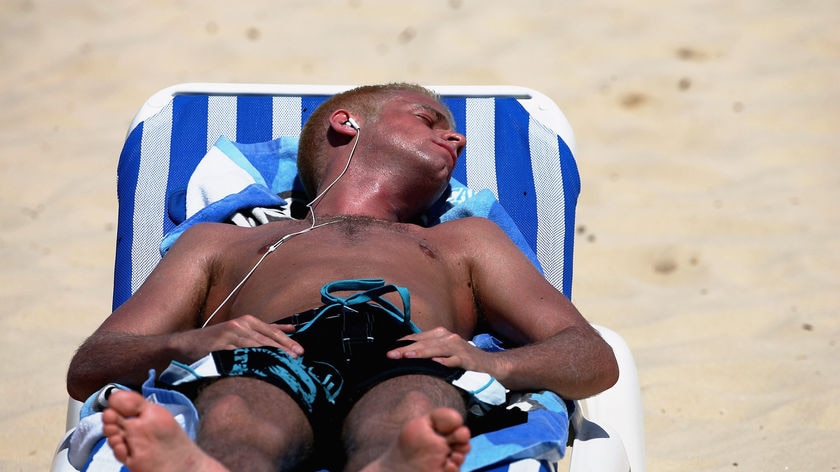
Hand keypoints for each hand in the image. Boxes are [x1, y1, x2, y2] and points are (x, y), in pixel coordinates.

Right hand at [172, 315, 303, 361]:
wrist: (185, 345)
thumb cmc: (216, 340)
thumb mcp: (240, 330)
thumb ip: (264, 330)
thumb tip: (291, 330)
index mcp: (247, 320)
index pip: (272, 331)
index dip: (287, 342)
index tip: (301, 352)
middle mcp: (239, 325)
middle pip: (266, 339)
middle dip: (283, 350)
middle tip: (297, 360)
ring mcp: (229, 335)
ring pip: (255, 348)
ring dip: (271, 357)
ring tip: (284, 366)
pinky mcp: (219, 347)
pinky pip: (238, 356)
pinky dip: (250, 363)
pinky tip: (261, 370)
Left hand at [386, 327, 490, 371]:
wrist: (489, 364)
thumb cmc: (462, 358)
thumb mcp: (444, 351)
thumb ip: (428, 351)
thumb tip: (405, 355)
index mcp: (440, 334)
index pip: (417, 338)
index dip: (402, 344)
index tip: (388, 351)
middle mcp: (448, 338)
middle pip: (423, 343)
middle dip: (406, 349)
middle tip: (390, 355)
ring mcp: (458, 348)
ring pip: (436, 349)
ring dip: (421, 353)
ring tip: (406, 356)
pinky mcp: (467, 359)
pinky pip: (453, 360)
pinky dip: (444, 362)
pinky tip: (435, 364)